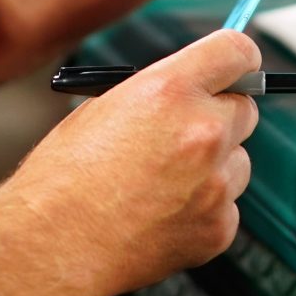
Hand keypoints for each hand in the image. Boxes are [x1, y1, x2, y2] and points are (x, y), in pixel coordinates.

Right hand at [6, 30, 260, 295]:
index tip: (238, 68)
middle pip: (244, 109)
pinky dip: (203, 210)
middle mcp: (202, 131)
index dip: (238, 59)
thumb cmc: (63, 177)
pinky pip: (227, 207)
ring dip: (213, 167)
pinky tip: (162, 216)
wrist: (51, 243)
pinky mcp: (218, 227)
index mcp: (170, 90)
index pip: (236, 52)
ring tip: (162, 184)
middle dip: (219, 117)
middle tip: (185, 135)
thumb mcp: (104, 107)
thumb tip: (190, 92)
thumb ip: (158, 94)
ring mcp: (215, 184)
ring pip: (239, 162)